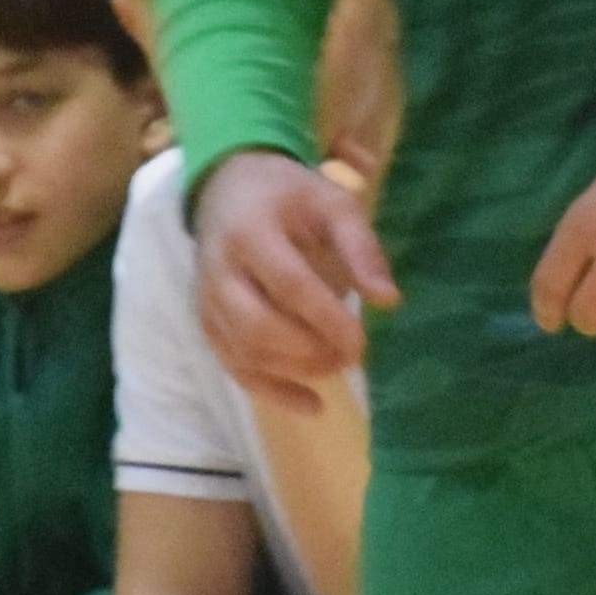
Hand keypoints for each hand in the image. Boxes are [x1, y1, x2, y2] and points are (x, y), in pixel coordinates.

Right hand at [194, 151, 396, 409]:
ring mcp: (207, 300)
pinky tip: (312, 405)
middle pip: (258, 326)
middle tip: (351, 355)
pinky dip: (272, 392)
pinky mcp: (207, 323)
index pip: (288, 284)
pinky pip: (234, 366)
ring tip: (336, 366)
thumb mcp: (332, 203)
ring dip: (295, 371)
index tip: (362, 342)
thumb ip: (361, 248)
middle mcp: (219, 270)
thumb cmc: (288, 196)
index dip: (326, 319)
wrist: (227, 190)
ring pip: (244, 352)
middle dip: (309, 350)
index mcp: (251, 232)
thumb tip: (388, 301)